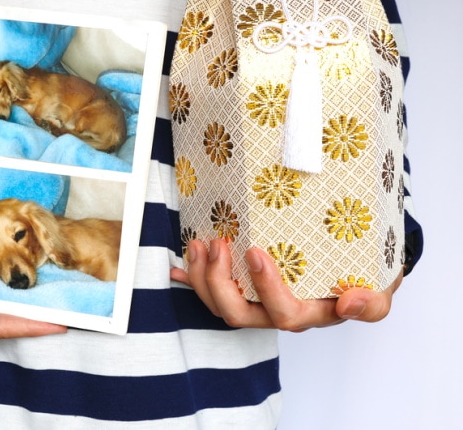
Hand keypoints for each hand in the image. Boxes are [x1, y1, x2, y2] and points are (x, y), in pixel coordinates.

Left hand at [170, 239, 401, 331]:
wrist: (354, 271)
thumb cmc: (364, 280)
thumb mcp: (380, 289)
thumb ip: (372, 303)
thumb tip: (352, 303)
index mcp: (309, 314)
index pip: (284, 314)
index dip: (266, 289)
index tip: (256, 252)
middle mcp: (277, 312)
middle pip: (240, 313)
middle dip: (220, 281)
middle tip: (218, 244)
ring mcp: (256, 302)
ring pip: (220, 303)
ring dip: (202, 277)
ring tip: (198, 245)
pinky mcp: (242, 289)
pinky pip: (211, 290)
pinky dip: (191, 279)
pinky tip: (176, 268)